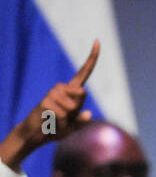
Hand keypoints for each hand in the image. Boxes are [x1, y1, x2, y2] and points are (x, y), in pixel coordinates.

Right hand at [1, 41, 98, 167]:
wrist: (36, 134)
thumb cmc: (56, 129)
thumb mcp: (73, 127)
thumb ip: (82, 122)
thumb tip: (88, 113)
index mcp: (72, 91)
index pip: (84, 72)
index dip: (92, 58)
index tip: (97, 41)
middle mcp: (62, 88)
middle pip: (82, 94)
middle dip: (77, 110)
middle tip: (65, 117)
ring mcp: (53, 93)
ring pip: (73, 106)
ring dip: (68, 118)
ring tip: (57, 119)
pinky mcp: (46, 100)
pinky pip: (62, 115)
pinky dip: (61, 123)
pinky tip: (51, 121)